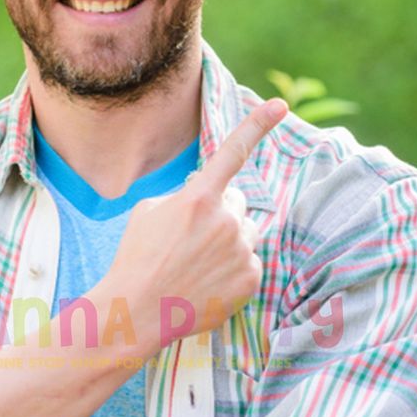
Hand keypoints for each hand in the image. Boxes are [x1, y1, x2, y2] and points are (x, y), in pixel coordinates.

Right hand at [103, 97, 287, 347]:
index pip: (232, 152)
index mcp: (199, 198)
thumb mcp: (150, 211)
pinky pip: (250, 261)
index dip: (258, 124)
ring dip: (228, 240)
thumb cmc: (137, 257)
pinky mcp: (251, 278)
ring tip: (196, 264)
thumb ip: (185, 196)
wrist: (137, 311)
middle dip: (220, 212)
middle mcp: (226, 220)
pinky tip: (206, 282)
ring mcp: (241, 250)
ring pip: (245, 232)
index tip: (280, 105)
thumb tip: (208, 198)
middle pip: (237, 202)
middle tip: (191, 238)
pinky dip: (232, 269)